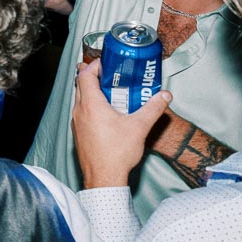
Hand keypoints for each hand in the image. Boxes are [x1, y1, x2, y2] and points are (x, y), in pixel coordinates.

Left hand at [72, 59, 171, 188]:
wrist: (104, 178)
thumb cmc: (117, 152)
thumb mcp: (139, 127)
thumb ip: (153, 108)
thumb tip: (165, 96)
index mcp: (90, 105)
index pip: (84, 75)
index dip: (94, 66)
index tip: (106, 64)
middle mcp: (79, 111)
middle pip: (80, 85)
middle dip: (94, 77)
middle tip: (112, 76)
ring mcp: (76, 122)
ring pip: (80, 99)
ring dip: (92, 92)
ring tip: (111, 93)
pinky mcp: (78, 133)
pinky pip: (81, 112)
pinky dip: (90, 106)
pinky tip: (106, 114)